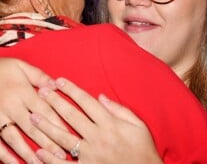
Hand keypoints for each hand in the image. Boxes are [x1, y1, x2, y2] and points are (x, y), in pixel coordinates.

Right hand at [0, 58, 66, 162]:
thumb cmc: (2, 68)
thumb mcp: (21, 66)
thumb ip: (39, 76)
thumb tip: (56, 85)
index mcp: (23, 91)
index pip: (45, 110)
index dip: (57, 123)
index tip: (69, 134)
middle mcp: (12, 105)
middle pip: (33, 126)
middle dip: (48, 142)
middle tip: (61, 155)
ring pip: (14, 137)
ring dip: (28, 152)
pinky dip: (3, 154)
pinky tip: (13, 163)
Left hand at [31, 78, 162, 163]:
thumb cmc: (143, 148)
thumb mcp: (138, 124)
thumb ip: (119, 109)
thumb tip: (101, 96)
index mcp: (109, 123)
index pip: (86, 101)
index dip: (72, 90)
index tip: (59, 81)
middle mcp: (97, 136)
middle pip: (71, 115)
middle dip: (55, 101)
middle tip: (41, 91)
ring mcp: (90, 155)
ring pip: (63, 137)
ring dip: (47, 126)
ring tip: (33, 116)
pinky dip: (51, 159)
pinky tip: (38, 151)